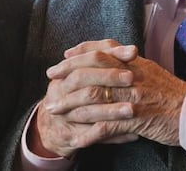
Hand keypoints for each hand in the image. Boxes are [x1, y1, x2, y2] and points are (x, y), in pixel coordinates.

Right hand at [31, 40, 139, 157]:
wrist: (52, 128)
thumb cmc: (76, 96)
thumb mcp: (85, 76)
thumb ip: (106, 62)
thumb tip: (133, 50)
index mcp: (67, 72)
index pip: (88, 57)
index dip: (111, 54)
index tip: (133, 53)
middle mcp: (61, 90)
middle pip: (83, 79)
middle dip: (109, 77)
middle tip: (131, 78)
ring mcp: (64, 114)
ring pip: (87, 110)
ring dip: (112, 110)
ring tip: (133, 110)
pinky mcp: (71, 136)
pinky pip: (93, 136)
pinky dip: (115, 136)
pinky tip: (133, 135)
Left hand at [32, 40, 185, 156]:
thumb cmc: (173, 94)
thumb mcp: (152, 70)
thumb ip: (132, 62)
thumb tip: (117, 52)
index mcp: (135, 63)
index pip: (103, 50)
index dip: (81, 51)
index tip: (65, 55)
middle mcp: (131, 75)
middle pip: (92, 68)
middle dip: (67, 72)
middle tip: (51, 77)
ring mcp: (132, 96)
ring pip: (93, 95)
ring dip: (70, 102)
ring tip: (53, 106)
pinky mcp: (134, 118)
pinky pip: (105, 123)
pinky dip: (87, 127)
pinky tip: (75, 132)